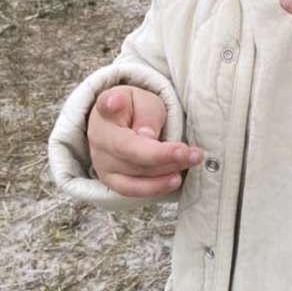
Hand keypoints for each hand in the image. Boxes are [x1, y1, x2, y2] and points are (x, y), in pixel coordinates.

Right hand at [87, 84, 201, 199]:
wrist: (120, 123)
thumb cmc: (134, 109)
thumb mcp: (144, 100)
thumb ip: (146, 113)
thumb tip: (147, 135)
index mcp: (104, 114)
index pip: (111, 113)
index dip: (116, 110)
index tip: (124, 109)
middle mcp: (99, 142)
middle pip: (131, 153)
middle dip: (164, 155)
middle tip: (192, 152)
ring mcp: (103, 165)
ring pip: (135, 175)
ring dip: (167, 171)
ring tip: (191, 161)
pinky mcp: (112, 181)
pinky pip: (133, 190)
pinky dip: (156, 187)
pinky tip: (175, 179)